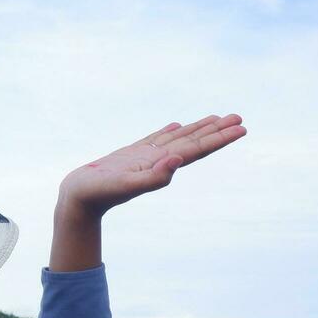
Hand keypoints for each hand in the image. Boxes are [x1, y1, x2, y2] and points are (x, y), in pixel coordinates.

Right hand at [59, 113, 247, 218]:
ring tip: (216, 118)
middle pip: (193, 142)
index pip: (197, 150)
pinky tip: (176, 126)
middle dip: (216, 130)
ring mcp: (145, 157)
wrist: (77, 200)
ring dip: (198, 129)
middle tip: (238, 118)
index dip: (220, 139)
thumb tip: (178, 160)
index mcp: (161, 166)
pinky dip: (168, 131)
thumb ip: (153, 177)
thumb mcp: (125, 185)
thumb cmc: (97, 194)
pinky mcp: (130, 155)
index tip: (241, 128)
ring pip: (178, 139)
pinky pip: (155, 139)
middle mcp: (158, 161)